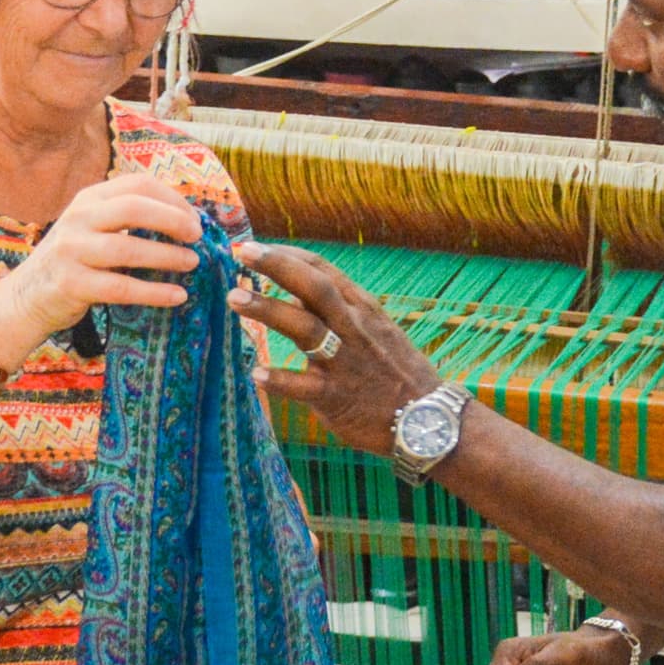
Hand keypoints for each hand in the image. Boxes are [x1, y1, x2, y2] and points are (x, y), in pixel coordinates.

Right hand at [0, 173, 205, 343]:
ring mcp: (71, 251)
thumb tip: (187, 220)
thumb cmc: (74, 260)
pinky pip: (121, 287)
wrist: (27, 296)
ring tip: (192, 263)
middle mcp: (78, 219)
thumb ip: (126, 218)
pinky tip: (178, 296)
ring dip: (167, 256)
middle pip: (133, 208)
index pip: (137, 185)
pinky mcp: (71, 284)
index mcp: (88, 199)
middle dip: (172, 220)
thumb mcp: (93, 227)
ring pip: (128, 248)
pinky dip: (154, 292)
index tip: (194, 219)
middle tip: (197, 237)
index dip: (172, 199)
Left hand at [229, 240, 446, 456]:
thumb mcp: (374, 329)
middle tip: (242, 253)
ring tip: (234, 298)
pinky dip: (281, 379)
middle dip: (277, 266)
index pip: (322, 270)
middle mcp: (353, 327)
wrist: (429, 416)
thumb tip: (294, 294)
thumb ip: (336, 311)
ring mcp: (346, 362)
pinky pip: (306, 387)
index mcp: (361, 307)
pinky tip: (256, 374)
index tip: (255, 248)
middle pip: (313, 288)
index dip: (287, 255)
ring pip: (306, 328)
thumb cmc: (394, 370)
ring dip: (269, 310)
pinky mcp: (339, 397)